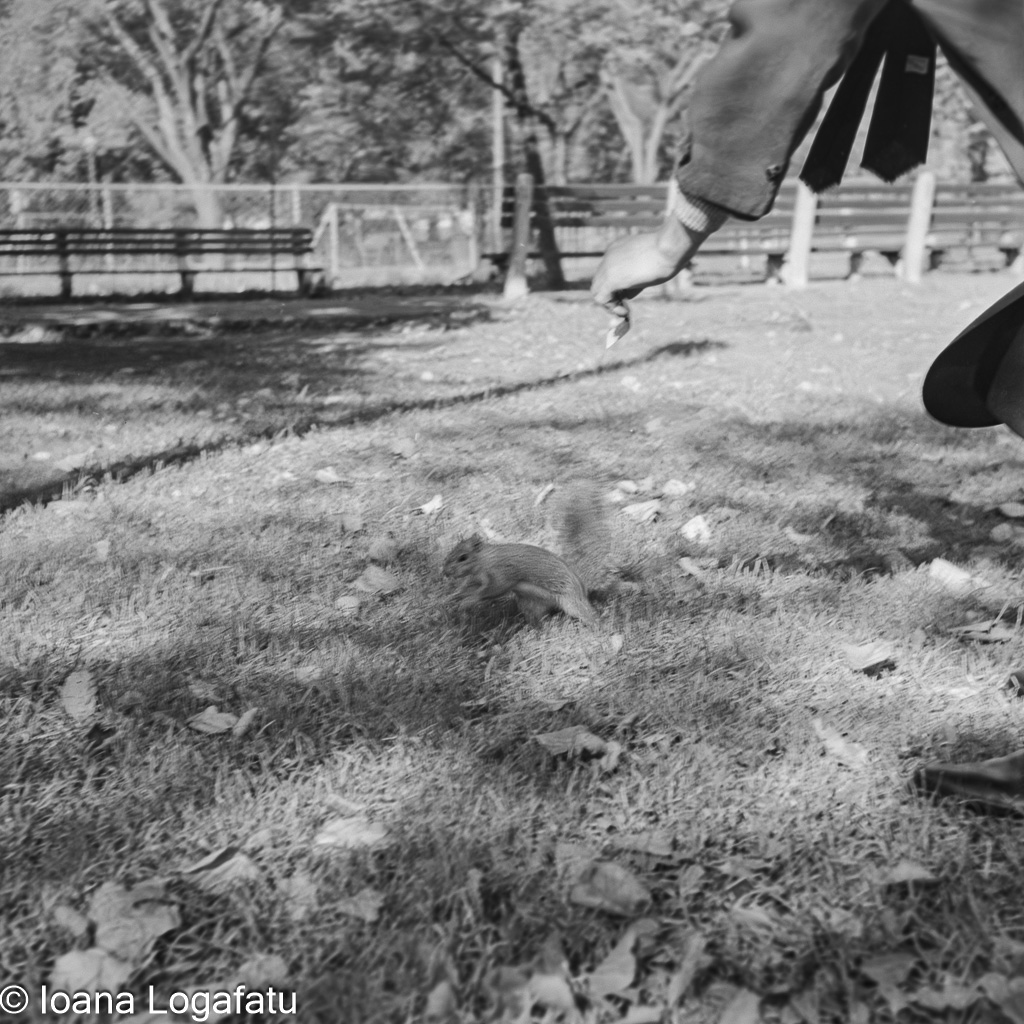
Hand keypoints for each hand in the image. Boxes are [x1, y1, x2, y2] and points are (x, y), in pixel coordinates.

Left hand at [590, 215, 707, 306]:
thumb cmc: (669, 253)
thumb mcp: (649, 266)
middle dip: (611, 298)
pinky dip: (611, 308)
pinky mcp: (611, 278)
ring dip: (610, 305)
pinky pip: (601, 298)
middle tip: (624, 309)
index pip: (609, 272)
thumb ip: (636, 279)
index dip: (617, 288)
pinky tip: (625, 311)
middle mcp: (610, 256)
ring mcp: (608, 266)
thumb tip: (627, 295)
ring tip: (625, 311)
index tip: (627, 298)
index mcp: (618, 248)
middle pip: (600, 282)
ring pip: (597, 290)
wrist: (671, 245)